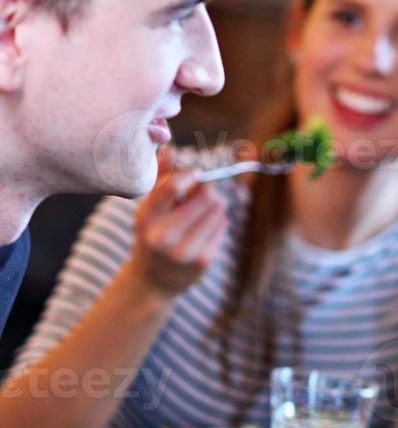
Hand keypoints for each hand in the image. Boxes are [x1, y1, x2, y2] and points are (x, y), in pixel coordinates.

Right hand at [120, 146, 227, 299]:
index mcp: (145, 217)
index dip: (191, 174)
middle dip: (207, 189)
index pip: (173, 187)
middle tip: (202, 191)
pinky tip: (204, 226)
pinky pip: (222, 226)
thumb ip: (159, 177)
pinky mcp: (203, 261)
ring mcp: (184, 251)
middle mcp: (163, 236)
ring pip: (218, 210)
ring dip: (215, 204)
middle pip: (206, 197)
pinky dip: (218, 220)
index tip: (194, 174)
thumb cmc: (151, 233)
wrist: (153, 279)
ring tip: (202, 210)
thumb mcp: (148, 207)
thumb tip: (171, 148)